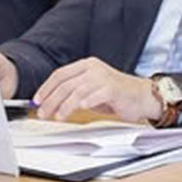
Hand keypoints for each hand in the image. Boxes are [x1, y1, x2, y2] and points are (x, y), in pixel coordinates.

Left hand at [32, 57, 161, 122]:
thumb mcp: (91, 90)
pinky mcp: (112, 88)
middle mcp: (92, 68)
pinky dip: (85, 102)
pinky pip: (95, 95)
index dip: (46, 87)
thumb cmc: (116, 95)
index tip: (37, 100)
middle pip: (65, 83)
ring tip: (58, 116)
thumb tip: (52, 102)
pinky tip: (79, 109)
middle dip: (51, 99)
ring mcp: (102, 77)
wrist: (143, 96)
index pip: (60, 74)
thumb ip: (74, 92)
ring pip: (77, 90)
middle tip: (43, 112)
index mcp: (85, 65)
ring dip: (64, 105)